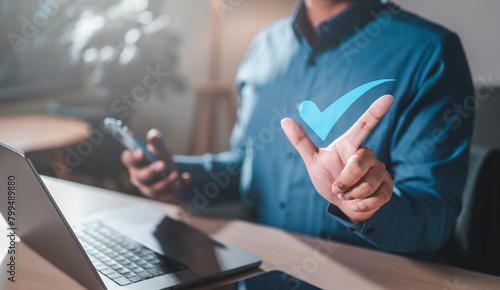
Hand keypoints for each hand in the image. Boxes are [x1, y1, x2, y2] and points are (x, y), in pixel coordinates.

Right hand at [121, 128, 190, 200]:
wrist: (171, 171)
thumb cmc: (160, 158)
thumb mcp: (160, 149)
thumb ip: (156, 143)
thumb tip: (153, 135)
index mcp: (134, 163)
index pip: (128, 159)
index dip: (132, 156)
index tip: (140, 152)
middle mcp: (139, 178)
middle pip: (141, 177)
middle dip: (152, 171)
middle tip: (163, 164)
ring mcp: (149, 189)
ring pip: (155, 188)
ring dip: (166, 182)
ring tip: (176, 174)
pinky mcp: (161, 195)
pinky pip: (170, 192)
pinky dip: (180, 185)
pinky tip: (188, 177)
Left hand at [281, 95, 393, 223]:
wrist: (343, 205)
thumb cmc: (329, 178)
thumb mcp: (313, 161)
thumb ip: (301, 141)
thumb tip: (284, 120)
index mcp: (351, 144)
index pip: (364, 125)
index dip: (375, 111)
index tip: (388, 96)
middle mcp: (368, 154)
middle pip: (357, 165)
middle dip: (343, 182)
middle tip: (337, 188)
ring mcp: (381, 170)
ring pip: (367, 185)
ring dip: (351, 196)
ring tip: (348, 194)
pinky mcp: (388, 187)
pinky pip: (376, 198)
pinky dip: (361, 206)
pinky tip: (357, 204)